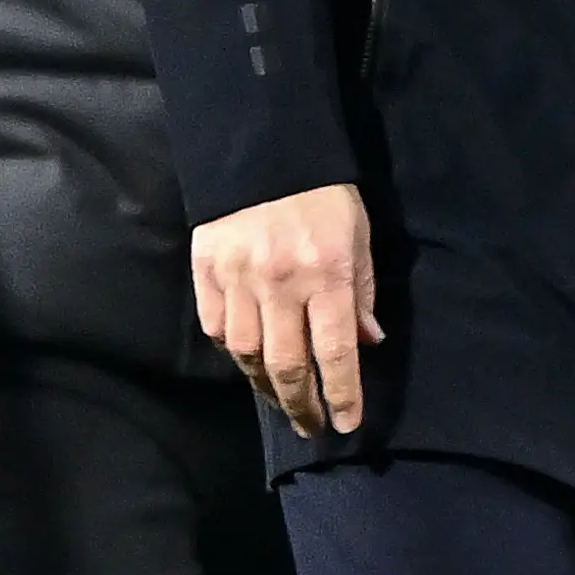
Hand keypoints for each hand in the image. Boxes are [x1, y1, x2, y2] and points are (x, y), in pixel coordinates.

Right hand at [189, 183, 381, 436]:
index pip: (334, 353)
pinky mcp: (206, 268)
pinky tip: (247, 356)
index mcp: (325, 274)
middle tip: (310, 427)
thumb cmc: (322, 194)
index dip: (342, 396)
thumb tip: (368, 343)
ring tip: (280, 396)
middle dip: (301, 405)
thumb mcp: (357, 237)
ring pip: (246, 353)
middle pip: (286, 365)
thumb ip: (361, 291)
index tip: (347, 425)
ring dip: (264, 384)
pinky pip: (215, 325)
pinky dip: (231, 348)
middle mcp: (280, 283)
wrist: (263, 147)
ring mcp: (238, 277)